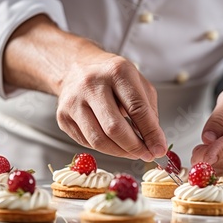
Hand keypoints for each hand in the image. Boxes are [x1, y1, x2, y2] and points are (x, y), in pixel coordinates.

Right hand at [55, 44, 166, 160]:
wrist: (76, 67)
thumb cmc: (111, 78)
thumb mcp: (137, 84)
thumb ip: (148, 112)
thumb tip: (154, 143)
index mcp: (117, 72)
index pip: (137, 109)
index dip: (151, 133)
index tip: (159, 149)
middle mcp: (92, 85)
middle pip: (115, 128)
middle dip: (135, 147)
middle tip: (146, 155)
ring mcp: (74, 102)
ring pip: (99, 140)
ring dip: (120, 152)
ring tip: (132, 152)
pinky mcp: (63, 117)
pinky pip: (87, 143)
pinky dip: (105, 148)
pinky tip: (114, 144)